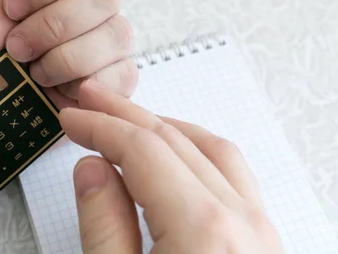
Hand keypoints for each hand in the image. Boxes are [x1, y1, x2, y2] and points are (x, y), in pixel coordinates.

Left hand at [0, 0, 136, 111]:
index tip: (10, 5)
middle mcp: (92, 4)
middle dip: (50, 24)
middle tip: (16, 44)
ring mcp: (106, 43)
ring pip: (114, 34)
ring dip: (61, 58)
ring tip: (33, 71)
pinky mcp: (112, 81)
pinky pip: (122, 73)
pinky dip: (81, 82)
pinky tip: (57, 87)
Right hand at [60, 80, 283, 253]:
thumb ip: (104, 228)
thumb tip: (92, 170)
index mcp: (202, 231)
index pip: (142, 150)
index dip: (100, 126)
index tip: (73, 119)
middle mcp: (241, 223)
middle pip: (176, 141)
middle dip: (126, 115)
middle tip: (93, 99)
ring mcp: (260, 232)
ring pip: (213, 150)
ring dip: (166, 126)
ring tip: (130, 119)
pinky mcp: (263, 244)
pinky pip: (233, 176)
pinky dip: (196, 151)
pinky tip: (175, 154)